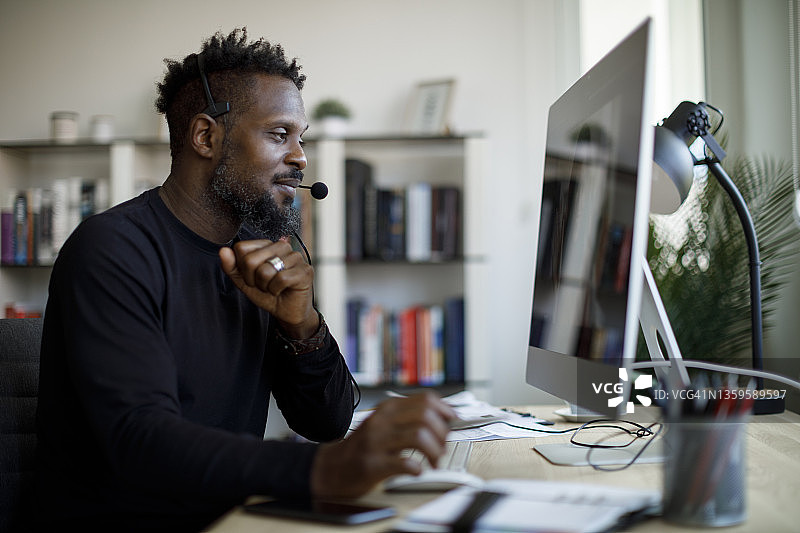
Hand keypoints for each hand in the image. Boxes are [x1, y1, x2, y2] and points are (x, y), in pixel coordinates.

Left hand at [219, 240, 317, 337]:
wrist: (286, 312)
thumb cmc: (268, 294)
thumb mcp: (245, 282)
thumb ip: (232, 267)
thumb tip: (223, 251)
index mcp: (267, 245)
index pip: (241, 248)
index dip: (243, 268)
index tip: (253, 277)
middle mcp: (282, 246)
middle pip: (251, 259)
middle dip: (254, 279)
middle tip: (264, 285)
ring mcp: (296, 257)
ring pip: (266, 270)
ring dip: (266, 286)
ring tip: (274, 287)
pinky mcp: (305, 271)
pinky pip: (281, 279)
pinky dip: (277, 290)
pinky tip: (282, 290)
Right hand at [310, 391, 456, 498]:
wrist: (332, 468)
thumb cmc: (363, 447)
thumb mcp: (384, 423)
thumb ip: (408, 418)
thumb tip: (445, 418)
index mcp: (387, 409)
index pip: (425, 400)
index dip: (445, 411)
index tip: (452, 422)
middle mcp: (382, 421)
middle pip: (426, 416)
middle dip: (442, 434)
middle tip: (441, 448)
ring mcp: (376, 442)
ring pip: (419, 437)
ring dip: (434, 452)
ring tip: (433, 462)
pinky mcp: (373, 464)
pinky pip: (405, 463)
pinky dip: (418, 469)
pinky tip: (417, 471)